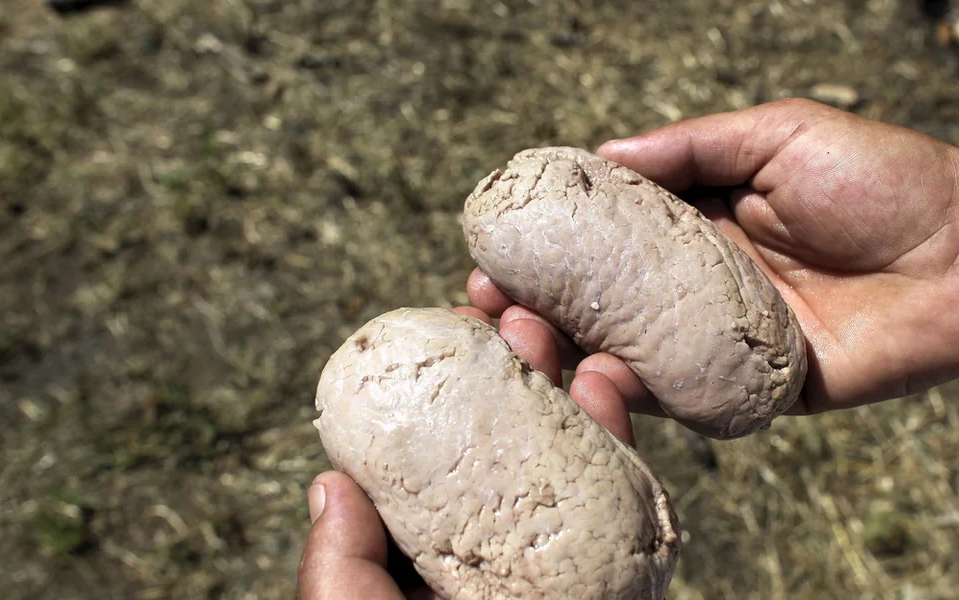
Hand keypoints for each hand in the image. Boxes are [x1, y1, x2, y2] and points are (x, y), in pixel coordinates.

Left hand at [297, 308, 635, 598]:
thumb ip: (338, 568)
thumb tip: (329, 485)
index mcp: (437, 572)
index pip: (433, 474)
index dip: (436, 403)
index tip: (437, 340)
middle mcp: (504, 560)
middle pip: (502, 450)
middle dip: (502, 372)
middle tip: (496, 316)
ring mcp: (567, 563)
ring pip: (565, 459)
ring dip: (557, 384)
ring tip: (539, 326)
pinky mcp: (625, 570)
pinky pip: (629, 498)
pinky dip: (617, 433)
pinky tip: (605, 379)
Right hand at [468, 98, 958, 413]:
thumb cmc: (885, 180)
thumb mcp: (779, 133)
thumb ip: (691, 147)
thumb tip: (600, 153)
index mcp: (700, 223)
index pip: (604, 239)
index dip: (547, 245)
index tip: (493, 246)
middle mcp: (700, 285)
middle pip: (603, 302)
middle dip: (537, 308)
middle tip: (486, 307)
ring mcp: (723, 342)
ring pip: (629, 355)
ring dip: (568, 353)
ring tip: (521, 342)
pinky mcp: (755, 391)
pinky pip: (686, 399)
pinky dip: (636, 395)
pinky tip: (592, 380)